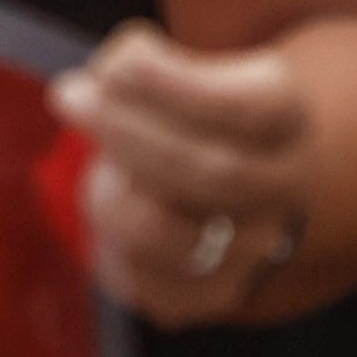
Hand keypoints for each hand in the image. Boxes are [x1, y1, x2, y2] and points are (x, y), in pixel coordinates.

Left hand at [53, 25, 319, 326]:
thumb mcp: (177, 67)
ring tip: (98, 161)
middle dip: (128, 131)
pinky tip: (114, 201)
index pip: (248, 108)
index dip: (181, 89)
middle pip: (209, 171)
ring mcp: (252, 252)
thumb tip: (108, 79)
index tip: (118, 67)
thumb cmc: (185, 112)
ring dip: (108, 186)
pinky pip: (138, 274)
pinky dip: (109, 234)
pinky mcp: (207, 295)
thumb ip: (141, 61)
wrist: (219, 187)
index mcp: (287, 120)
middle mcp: (284, 191)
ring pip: (161, 228)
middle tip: (69, 95)